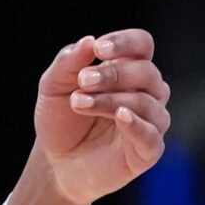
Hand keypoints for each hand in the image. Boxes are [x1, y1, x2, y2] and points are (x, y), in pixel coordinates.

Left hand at [31, 29, 170, 204]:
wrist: (55, 163)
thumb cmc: (60, 120)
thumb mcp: (53, 87)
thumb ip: (68, 62)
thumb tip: (88, 41)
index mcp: (128, 69)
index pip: (142, 45)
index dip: (125, 43)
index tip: (99, 49)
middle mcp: (146, 92)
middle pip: (146, 72)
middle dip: (113, 74)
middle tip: (82, 81)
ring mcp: (150, 121)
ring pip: (146, 102)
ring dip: (111, 100)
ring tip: (78, 103)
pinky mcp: (148, 150)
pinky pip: (151, 135)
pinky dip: (137, 124)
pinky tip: (120, 116)